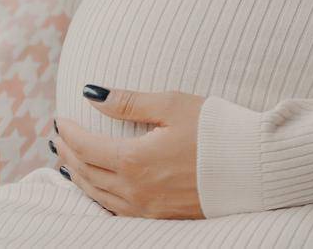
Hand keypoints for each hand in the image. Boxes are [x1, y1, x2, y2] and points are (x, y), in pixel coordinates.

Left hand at [50, 84, 206, 218]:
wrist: (254, 168)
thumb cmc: (216, 130)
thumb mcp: (171, 104)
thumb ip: (128, 101)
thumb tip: (92, 94)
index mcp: (135, 160)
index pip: (86, 147)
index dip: (69, 133)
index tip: (59, 119)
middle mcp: (136, 190)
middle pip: (87, 173)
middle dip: (68, 153)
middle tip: (58, 138)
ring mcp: (148, 208)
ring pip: (99, 195)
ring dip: (79, 176)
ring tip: (68, 161)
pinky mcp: (162, 218)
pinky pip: (117, 210)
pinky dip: (99, 196)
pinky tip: (97, 187)